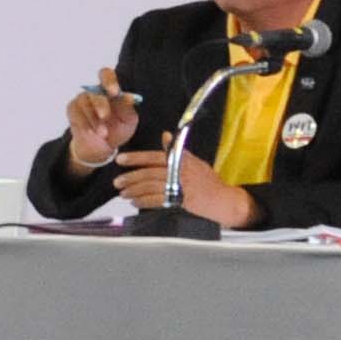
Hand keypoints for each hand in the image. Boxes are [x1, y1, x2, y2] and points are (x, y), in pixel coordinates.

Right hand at [63, 68, 139, 170]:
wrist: (102, 146)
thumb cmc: (117, 129)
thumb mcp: (127, 120)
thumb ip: (127, 107)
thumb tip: (128, 97)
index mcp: (110, 88)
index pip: (106, 75)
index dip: (109, 81)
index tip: (114, 93)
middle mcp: (94, 91)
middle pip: (95, 91)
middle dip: (100, 104)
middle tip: (105, 116)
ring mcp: (82, 99)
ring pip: (85, 104)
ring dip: (94, 120)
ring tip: (103, 133)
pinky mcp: (72, 109)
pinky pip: (76, 113)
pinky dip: (85, 124)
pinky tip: (91, 132)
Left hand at [109, 147, 257, 226]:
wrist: (224, 199)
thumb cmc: (208, 180)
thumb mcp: (194, 161)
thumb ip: (177, 151)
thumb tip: (165, 136)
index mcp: (181, 159)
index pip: (154, 156)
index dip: (136, 158)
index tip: (120, 160)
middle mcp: (180, 171)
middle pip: (149, 173)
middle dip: (130, 178)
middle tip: (117, 182)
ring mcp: (181, 186)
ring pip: (151, 187)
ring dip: (134, 191)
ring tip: (123, 194)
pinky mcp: (181, 201)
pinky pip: (157, 201)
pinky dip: (144, 202)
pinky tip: (135, 203)